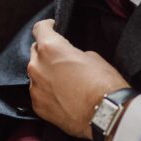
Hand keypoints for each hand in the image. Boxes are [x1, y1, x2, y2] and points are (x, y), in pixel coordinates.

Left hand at [28, 19, 130, 138]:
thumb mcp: (93, 57)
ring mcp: (35, 88)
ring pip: (36, 74)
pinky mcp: (38, 106)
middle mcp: (37, 66)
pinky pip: (39, 93)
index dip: (47, 26)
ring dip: (46, 73)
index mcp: (50, 48)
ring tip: (64, 81)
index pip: (39, 29)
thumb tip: (70, 59)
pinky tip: (62, 96)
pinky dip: (47, 92)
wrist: (105, 114)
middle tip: (61, 58)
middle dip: (46, 52)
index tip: (52, 28)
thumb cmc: (102, 84)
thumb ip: (73, 53)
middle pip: (35, 52)